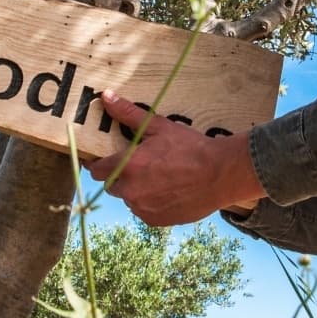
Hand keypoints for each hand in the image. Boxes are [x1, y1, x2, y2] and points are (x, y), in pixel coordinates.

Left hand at [86, 90, 265, 224]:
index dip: (99, 164)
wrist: (220, 174)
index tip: (105, 160)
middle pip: (112, 186)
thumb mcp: (159, 126)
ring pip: (130, 199)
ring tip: (158, 177)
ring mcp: (143, 208)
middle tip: (139, 165)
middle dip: (120, 176)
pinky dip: (151, 203)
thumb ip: (128, 114)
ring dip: (136, 190)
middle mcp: (131, 191)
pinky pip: (144, 211)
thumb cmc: (190, 148)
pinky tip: (167, 191)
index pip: (97, 170)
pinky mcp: (156, 220)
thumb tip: (106, 97)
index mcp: (127, 167)